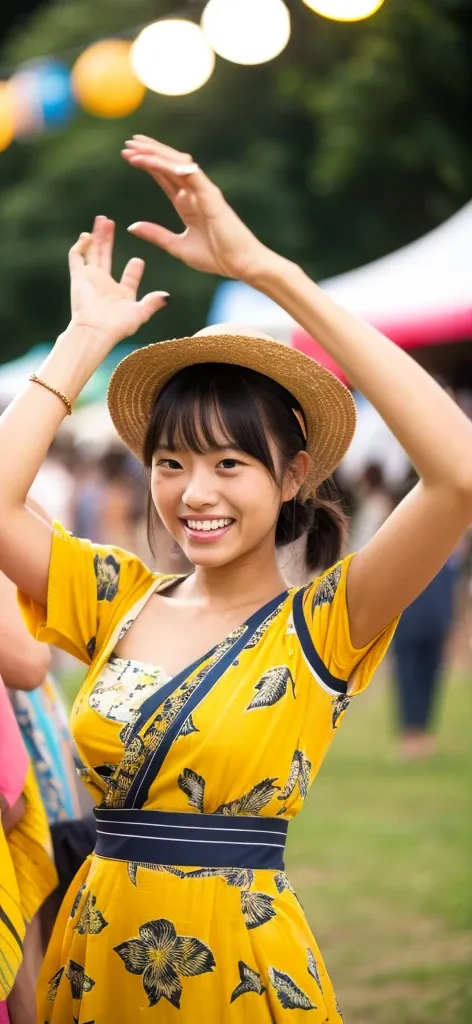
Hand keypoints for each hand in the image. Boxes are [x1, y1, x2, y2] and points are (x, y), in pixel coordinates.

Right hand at [68, 215, 168, 345]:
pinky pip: (76, 257)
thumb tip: (167, 297)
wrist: (95, 330)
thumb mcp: (139, 314)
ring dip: (96, 236)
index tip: (138, 261)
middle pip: (106, 256)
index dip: (135, 268)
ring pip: (93, 252)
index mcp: (122, 294)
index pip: (129, 277)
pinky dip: (80, 246)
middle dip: (108, 239)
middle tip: (109, 221)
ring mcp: (91, 279)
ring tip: (101, 219)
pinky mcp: (78, 278)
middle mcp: (105, 284)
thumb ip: (152, 303)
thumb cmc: (117, 326)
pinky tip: (86, 236)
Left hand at [122, 136, 271, 282]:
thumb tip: (132, 226)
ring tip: (134, 147)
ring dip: (154, 154)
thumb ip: (156, 234)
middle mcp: (195, 193)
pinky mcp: (210, 194)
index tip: (128, 156)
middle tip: (127, 143)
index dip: (147, 165)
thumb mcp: (178, 246)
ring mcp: (203, 191)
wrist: (240, 265)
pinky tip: (149, 160)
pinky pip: (186, 174)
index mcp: (188, 204)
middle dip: (148, 152)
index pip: (164, 177)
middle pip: (168, 165)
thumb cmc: (217, 257)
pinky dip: (167, 166)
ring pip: (175, 164)